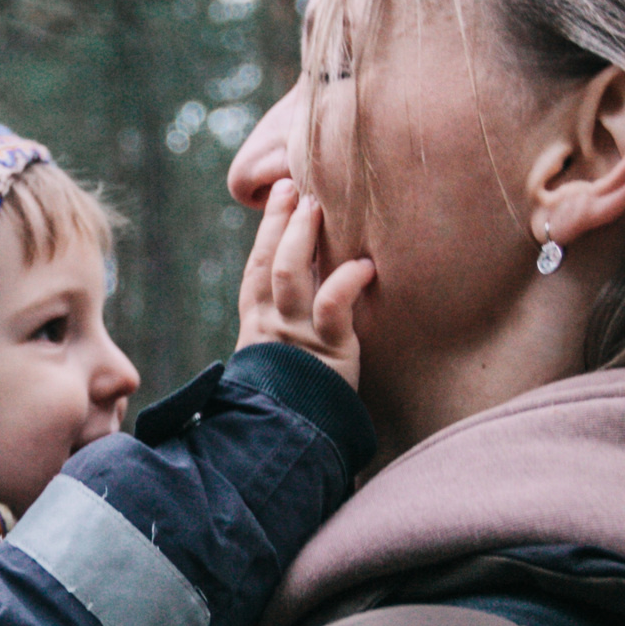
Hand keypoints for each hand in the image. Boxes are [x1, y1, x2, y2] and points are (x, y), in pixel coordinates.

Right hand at [236, 179, 375, 387]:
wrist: (292, 437)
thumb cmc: (296, 394)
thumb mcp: (284, 352)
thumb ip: (291, 318)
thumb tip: (314, 279)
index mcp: (259, 321)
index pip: (258, 265)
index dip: (269, 227)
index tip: (282, 192)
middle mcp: (272, 323)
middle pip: (271, 262)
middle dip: (284, 223)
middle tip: (299, 188)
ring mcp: (297, 335)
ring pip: (291, 275)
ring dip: (303, 238)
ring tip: (318, 207)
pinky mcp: (328, 350)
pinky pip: (332, 307)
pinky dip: (347, 282)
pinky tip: (366, 265)